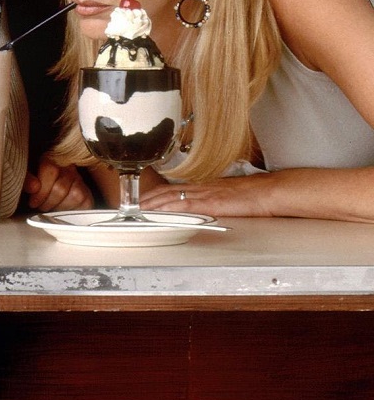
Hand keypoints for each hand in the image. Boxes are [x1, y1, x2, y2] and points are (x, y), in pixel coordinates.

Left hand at [25, 155, 94, 211]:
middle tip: (40, 206)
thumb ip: (26, 179)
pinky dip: (70, 210)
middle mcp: (68, 167)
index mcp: (51, 158)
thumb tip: (33, 187)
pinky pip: (83, 203)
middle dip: (47, 202)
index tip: (33, 203)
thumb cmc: (35, 182)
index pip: (50, 170)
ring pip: (74, 196)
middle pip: (60, 188)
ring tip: (50, 207)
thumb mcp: (26, 177)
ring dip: (59, 207)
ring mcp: (79, 180)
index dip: (41, 190)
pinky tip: (61, 209)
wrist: (51, 187)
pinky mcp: (87, 193)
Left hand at [139, 174, 275, 216]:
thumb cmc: (253, 194)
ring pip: (172, 197)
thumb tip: (203, 205)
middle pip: (167, 191)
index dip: (156, 192)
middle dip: (149, 198)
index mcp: (204, 186)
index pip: (174, 188)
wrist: (268, 191)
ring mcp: (205, 195)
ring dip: (154, 204)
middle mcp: (201, 188)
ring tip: (139, 210)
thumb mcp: (227, 194)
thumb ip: (213, 198)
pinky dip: (170, 209)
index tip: (143, 198)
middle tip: (132, 205)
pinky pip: (186, 206)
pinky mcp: (211, 204)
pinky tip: (160, 213)